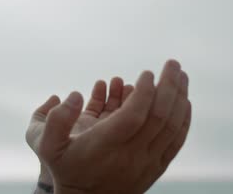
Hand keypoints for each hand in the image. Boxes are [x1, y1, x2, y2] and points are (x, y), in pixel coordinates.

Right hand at [37, 60, 190, 193]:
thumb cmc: (66, 168)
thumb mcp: (46, 145)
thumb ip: (54, 119)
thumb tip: (74, 95)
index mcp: (105, 146)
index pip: (134, 115)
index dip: (144, 91)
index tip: (147, 72)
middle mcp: (130, 155)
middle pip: (159, 117)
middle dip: (169, 86)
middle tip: (173, 63)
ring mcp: (146, 163)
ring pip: (172, 128)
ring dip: (180, 99)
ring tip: (182, 76)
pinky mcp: (155, 168)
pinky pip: (176, 142)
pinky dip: (184, 120)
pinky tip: (185, 102)